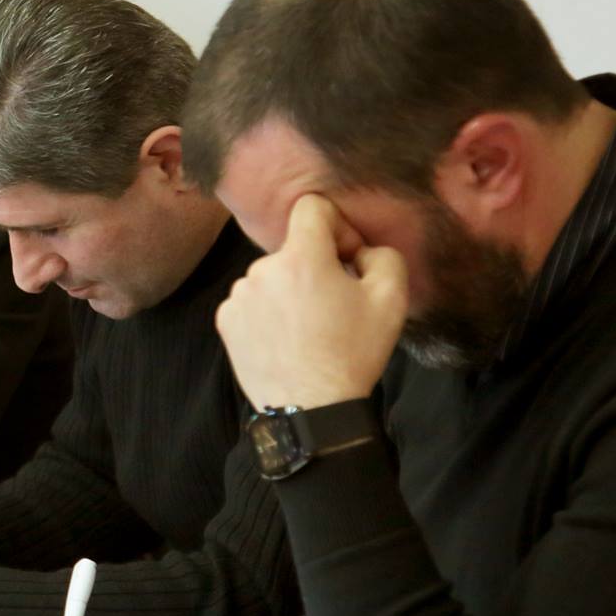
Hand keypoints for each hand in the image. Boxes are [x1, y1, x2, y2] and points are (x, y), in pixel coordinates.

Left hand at [216, 195, 406, 409]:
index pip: (311, 207)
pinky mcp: (224, 320)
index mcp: (301, 257)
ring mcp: (238, 296)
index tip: (346, 255)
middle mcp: (261, 269)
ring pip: (271, 277)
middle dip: (314, 267)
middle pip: (292, 250)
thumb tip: (359, 249)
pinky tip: (284, 339)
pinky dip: (267, 312)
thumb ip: (382, 255)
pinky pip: (251, 302)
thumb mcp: (390, 300)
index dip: (335, 225)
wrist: (311, 408)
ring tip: (308, 328)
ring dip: (288, 291)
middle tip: (333, 305)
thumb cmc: (353, 354)